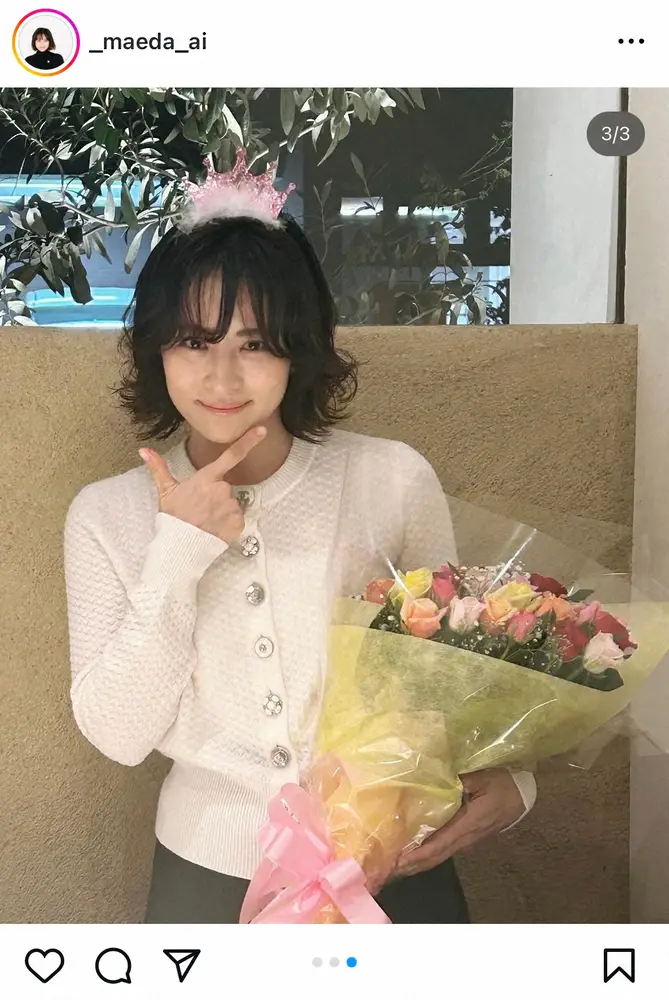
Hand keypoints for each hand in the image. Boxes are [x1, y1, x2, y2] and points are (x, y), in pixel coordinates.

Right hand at [139, 426, 265, 543]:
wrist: (180, 546)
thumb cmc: (173, 518)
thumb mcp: (165, 491)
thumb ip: (158, 468)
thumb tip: (144, 450)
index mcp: (207, 478)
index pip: (231, 456)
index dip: (248, 441)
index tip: (262, 430)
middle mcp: (223, 490)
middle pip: (226, 487)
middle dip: (216, 496)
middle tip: (200, 507)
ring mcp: (232, 507)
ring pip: (232, 504)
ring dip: (222, 510)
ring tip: (206, 519)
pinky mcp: (238, 523)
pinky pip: (237, 519)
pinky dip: (228, 523)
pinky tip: (215, 527)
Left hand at [393, 768, 524, 878]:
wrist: (523, 794)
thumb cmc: (503, 783)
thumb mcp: (482, 777)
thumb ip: (460, 780)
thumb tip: (435, 779)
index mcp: (468, 823)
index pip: (439, 843)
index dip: (418, 854)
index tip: (399, 860)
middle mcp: (466, 836)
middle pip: (436, 857)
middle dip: (412, 865)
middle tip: (388, 870)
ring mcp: (467, 839)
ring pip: (439, 856)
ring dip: (418, 862)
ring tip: (395, 866)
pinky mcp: (467, 836)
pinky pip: (444, 849)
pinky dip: (426, 854)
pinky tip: (413, 853)